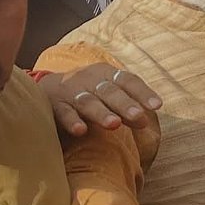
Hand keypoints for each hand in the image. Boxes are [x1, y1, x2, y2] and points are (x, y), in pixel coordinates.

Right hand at [39, 63, 161, 137]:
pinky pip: (63, 113)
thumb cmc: (89, 92)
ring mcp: (71, 92)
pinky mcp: (54, 105)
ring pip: (88, 102)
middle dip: (125, 104)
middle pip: (110, 92)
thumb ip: (128, 104)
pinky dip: (72, 121)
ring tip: (114, 124)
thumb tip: (147, 120)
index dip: (142, 92)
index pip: (128, 81)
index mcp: (107, 74)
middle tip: (139, 116)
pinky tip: (81, 131)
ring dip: (101, 113)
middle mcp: (89, 80)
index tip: (157, 106)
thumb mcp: (108, 91)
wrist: (47, 87)